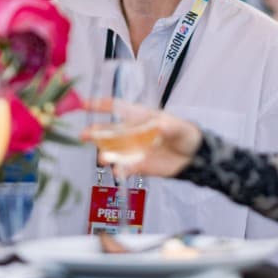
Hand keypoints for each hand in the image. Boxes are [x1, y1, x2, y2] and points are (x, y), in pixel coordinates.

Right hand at [80, 100, 202, 178]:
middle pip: (109, 130)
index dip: (101, 105)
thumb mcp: (179, 128)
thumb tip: (159, 127)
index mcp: (140, 116)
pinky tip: (118, 172)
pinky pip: (125, 168)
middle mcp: (132, 133)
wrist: (193, 157)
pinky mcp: (138, 165)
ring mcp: (133, 149)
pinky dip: (121, 170)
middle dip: (95, 132)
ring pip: (114, 151)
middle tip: (84, 135)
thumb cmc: (184, 134)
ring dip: (106, 153)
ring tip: (103, 158)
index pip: (118, 107)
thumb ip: (169, 127)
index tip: (85, 104)